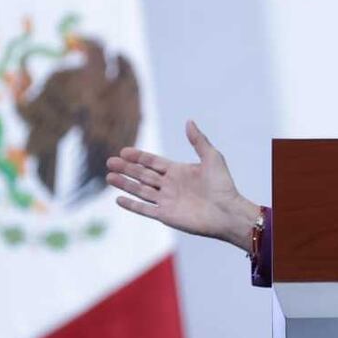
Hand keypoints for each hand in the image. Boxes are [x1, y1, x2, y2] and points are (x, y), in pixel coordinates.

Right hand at [106, 120, 259, 251]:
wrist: (228, 211)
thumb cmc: (223, 185)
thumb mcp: (212, 157)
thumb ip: (198, 140)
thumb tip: (189, 121)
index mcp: (178, 171)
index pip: (153, 162)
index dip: (138, 157)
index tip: (123, 151)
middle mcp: (170, 185)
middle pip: (143, 175)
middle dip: (127, 168)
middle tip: (110, 162)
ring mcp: (167, 201)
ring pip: (140, 190)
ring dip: (125, 184)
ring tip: (110, 177)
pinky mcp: (166, 215)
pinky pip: (145, 209)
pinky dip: (132, 205)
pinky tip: (119, 199)